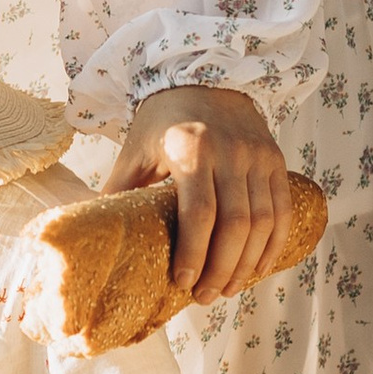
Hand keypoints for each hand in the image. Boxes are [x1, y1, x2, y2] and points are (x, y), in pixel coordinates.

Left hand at [102, 84, 286, 301]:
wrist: (203, 76)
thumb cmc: (163, 120)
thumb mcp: (135, 150)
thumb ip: (118, 191)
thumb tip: (90, 236)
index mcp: (191, 147)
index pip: (199, 213)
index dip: (194, 254)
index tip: (184, 282)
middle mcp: (230, 151)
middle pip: (235, 224)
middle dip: (221, 269)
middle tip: (205, 297)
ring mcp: (257, 155)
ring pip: (262, 222)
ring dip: (247, 264)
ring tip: (228, 289)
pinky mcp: (276, 158)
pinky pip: (282, 209)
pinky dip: (273, 244)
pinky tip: (258, 268)